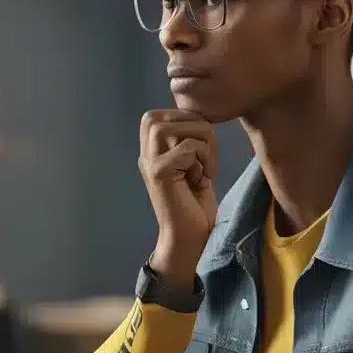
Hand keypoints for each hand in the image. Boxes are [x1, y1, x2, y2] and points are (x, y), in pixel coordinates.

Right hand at [138, 109, 218, 289]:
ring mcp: (149, 163)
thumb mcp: (192, 166)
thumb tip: (200, 116)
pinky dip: (204, 159)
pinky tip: (203, 179)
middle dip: (198, 128)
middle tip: (207, 156)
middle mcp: (145, 154)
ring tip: (204, 167)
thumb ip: (189, 141)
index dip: (189, 121)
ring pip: (176, 126)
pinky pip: (188, 147)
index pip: (163, 113)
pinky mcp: (159, 173)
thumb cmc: (194, 206)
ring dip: (202, 143)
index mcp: (151, 151)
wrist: (189, 239)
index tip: (201, 149)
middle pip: (167, 115)